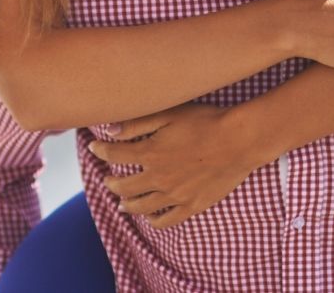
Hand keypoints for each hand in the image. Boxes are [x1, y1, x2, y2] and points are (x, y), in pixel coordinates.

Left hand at [87, 102, 256, 228]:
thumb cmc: (206, 121)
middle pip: (123, 186)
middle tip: (107, 180)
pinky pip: (167, 220)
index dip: (100, 151)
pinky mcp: (193, 205)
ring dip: (127, 204)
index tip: (94, 148)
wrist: (240, 140)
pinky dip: (154, 220)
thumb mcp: (169, 113)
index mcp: (151, 153)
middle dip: (110, 183)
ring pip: (141, 207)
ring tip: (121, 203)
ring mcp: (175, 195)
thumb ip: (138, 123)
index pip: (114, 155)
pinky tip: (150, 217)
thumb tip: (110, 130)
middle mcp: (158, 177)